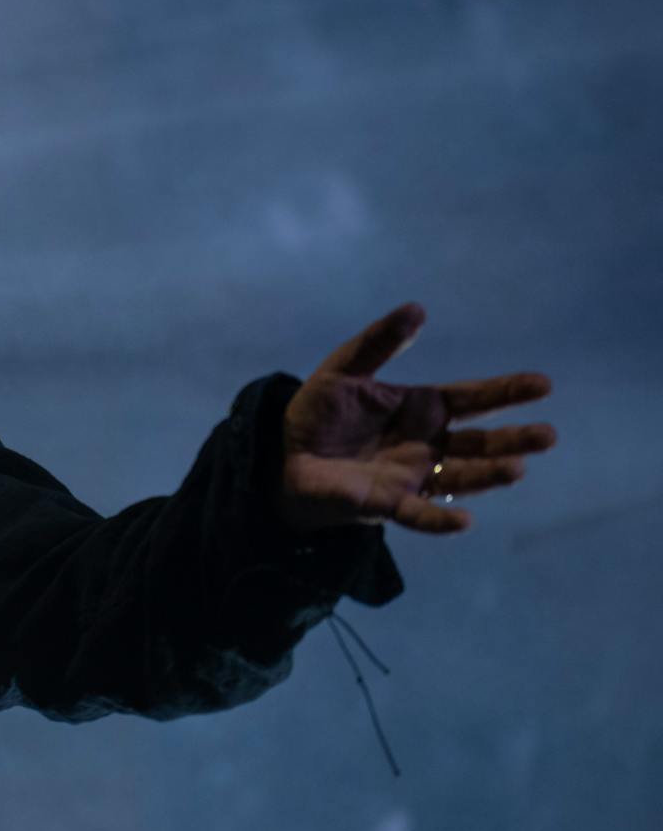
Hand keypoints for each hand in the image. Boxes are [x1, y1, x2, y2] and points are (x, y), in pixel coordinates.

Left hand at [276, 302, 554, 535]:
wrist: (283, 454)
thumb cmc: (318, 412)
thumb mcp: (344, 369)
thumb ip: (378, 343)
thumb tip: (416, 309)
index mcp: (424, 409)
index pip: (474, 399)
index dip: (507, 391)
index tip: (542, 384)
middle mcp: (429, 445)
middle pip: (480, 443)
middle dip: (514, 440)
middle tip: (548, 435)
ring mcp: (413, 477)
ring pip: (461, 478)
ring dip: (489, 475)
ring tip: (516, 469)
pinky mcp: (387, 504)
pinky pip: (418, 515)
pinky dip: (440, 520)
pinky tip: (463, 522)